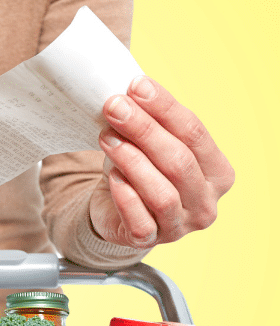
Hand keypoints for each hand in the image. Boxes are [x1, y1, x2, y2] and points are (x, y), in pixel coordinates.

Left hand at [89, 76, 234, 247]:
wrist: (114, 210)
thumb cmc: (139, 171)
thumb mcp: (150, 144)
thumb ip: (151, 122)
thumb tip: (132, 92)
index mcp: (217, 173)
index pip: (196, 134)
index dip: (166, 108)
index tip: (136, 86)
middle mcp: (205, 203)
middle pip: (179, 161)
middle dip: (144, 129)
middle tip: (115, 107)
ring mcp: (180, 226)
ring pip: (162, 192)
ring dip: (131, 160)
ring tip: (107, 137)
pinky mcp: (150, 240)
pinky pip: (140, 220)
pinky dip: (125, 196)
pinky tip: (112, 176)